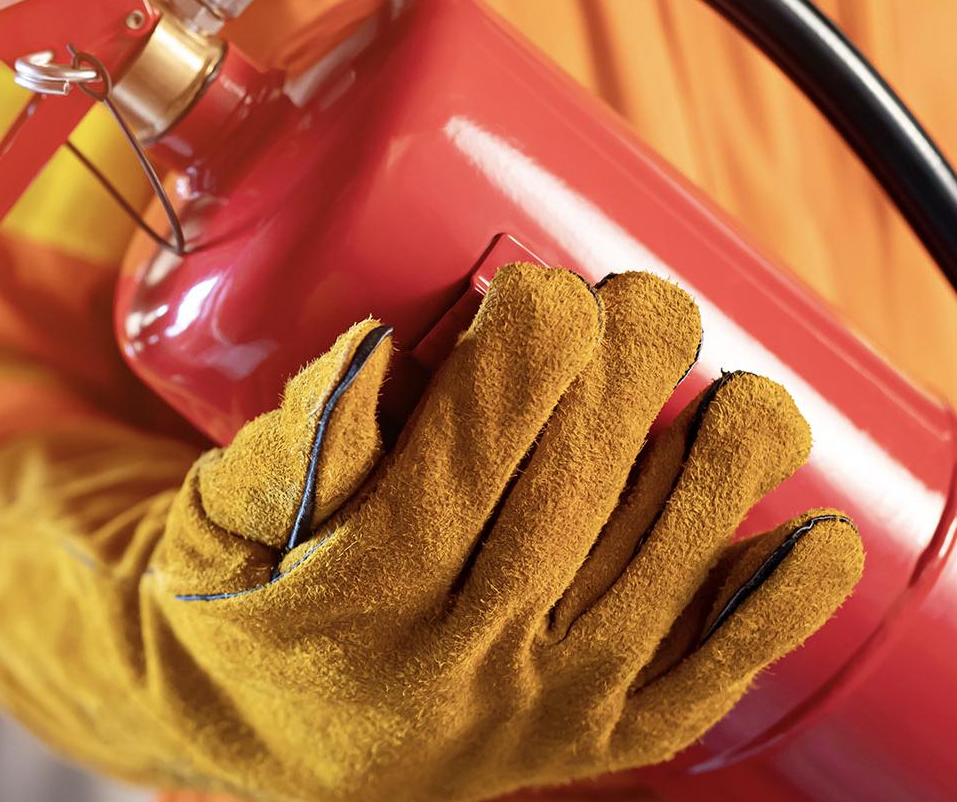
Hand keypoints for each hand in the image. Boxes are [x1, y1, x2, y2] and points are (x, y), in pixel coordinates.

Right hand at [149, 265, 861, 800]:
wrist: (253, 740)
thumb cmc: (235, 600)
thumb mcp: (216, 515)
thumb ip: (291, 438)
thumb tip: (379, 350)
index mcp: (357, 596)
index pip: (469, 455)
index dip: (527, 354)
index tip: (541, 289)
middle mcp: (456, 664)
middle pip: (577, 496)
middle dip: (629, 377)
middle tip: (641, 301)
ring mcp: (535, 711)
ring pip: (660, 577)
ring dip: (722, 468)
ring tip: (734, 393)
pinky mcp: (590, 740)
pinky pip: (704, 681)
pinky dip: (775, 609)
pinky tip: (812, 539)